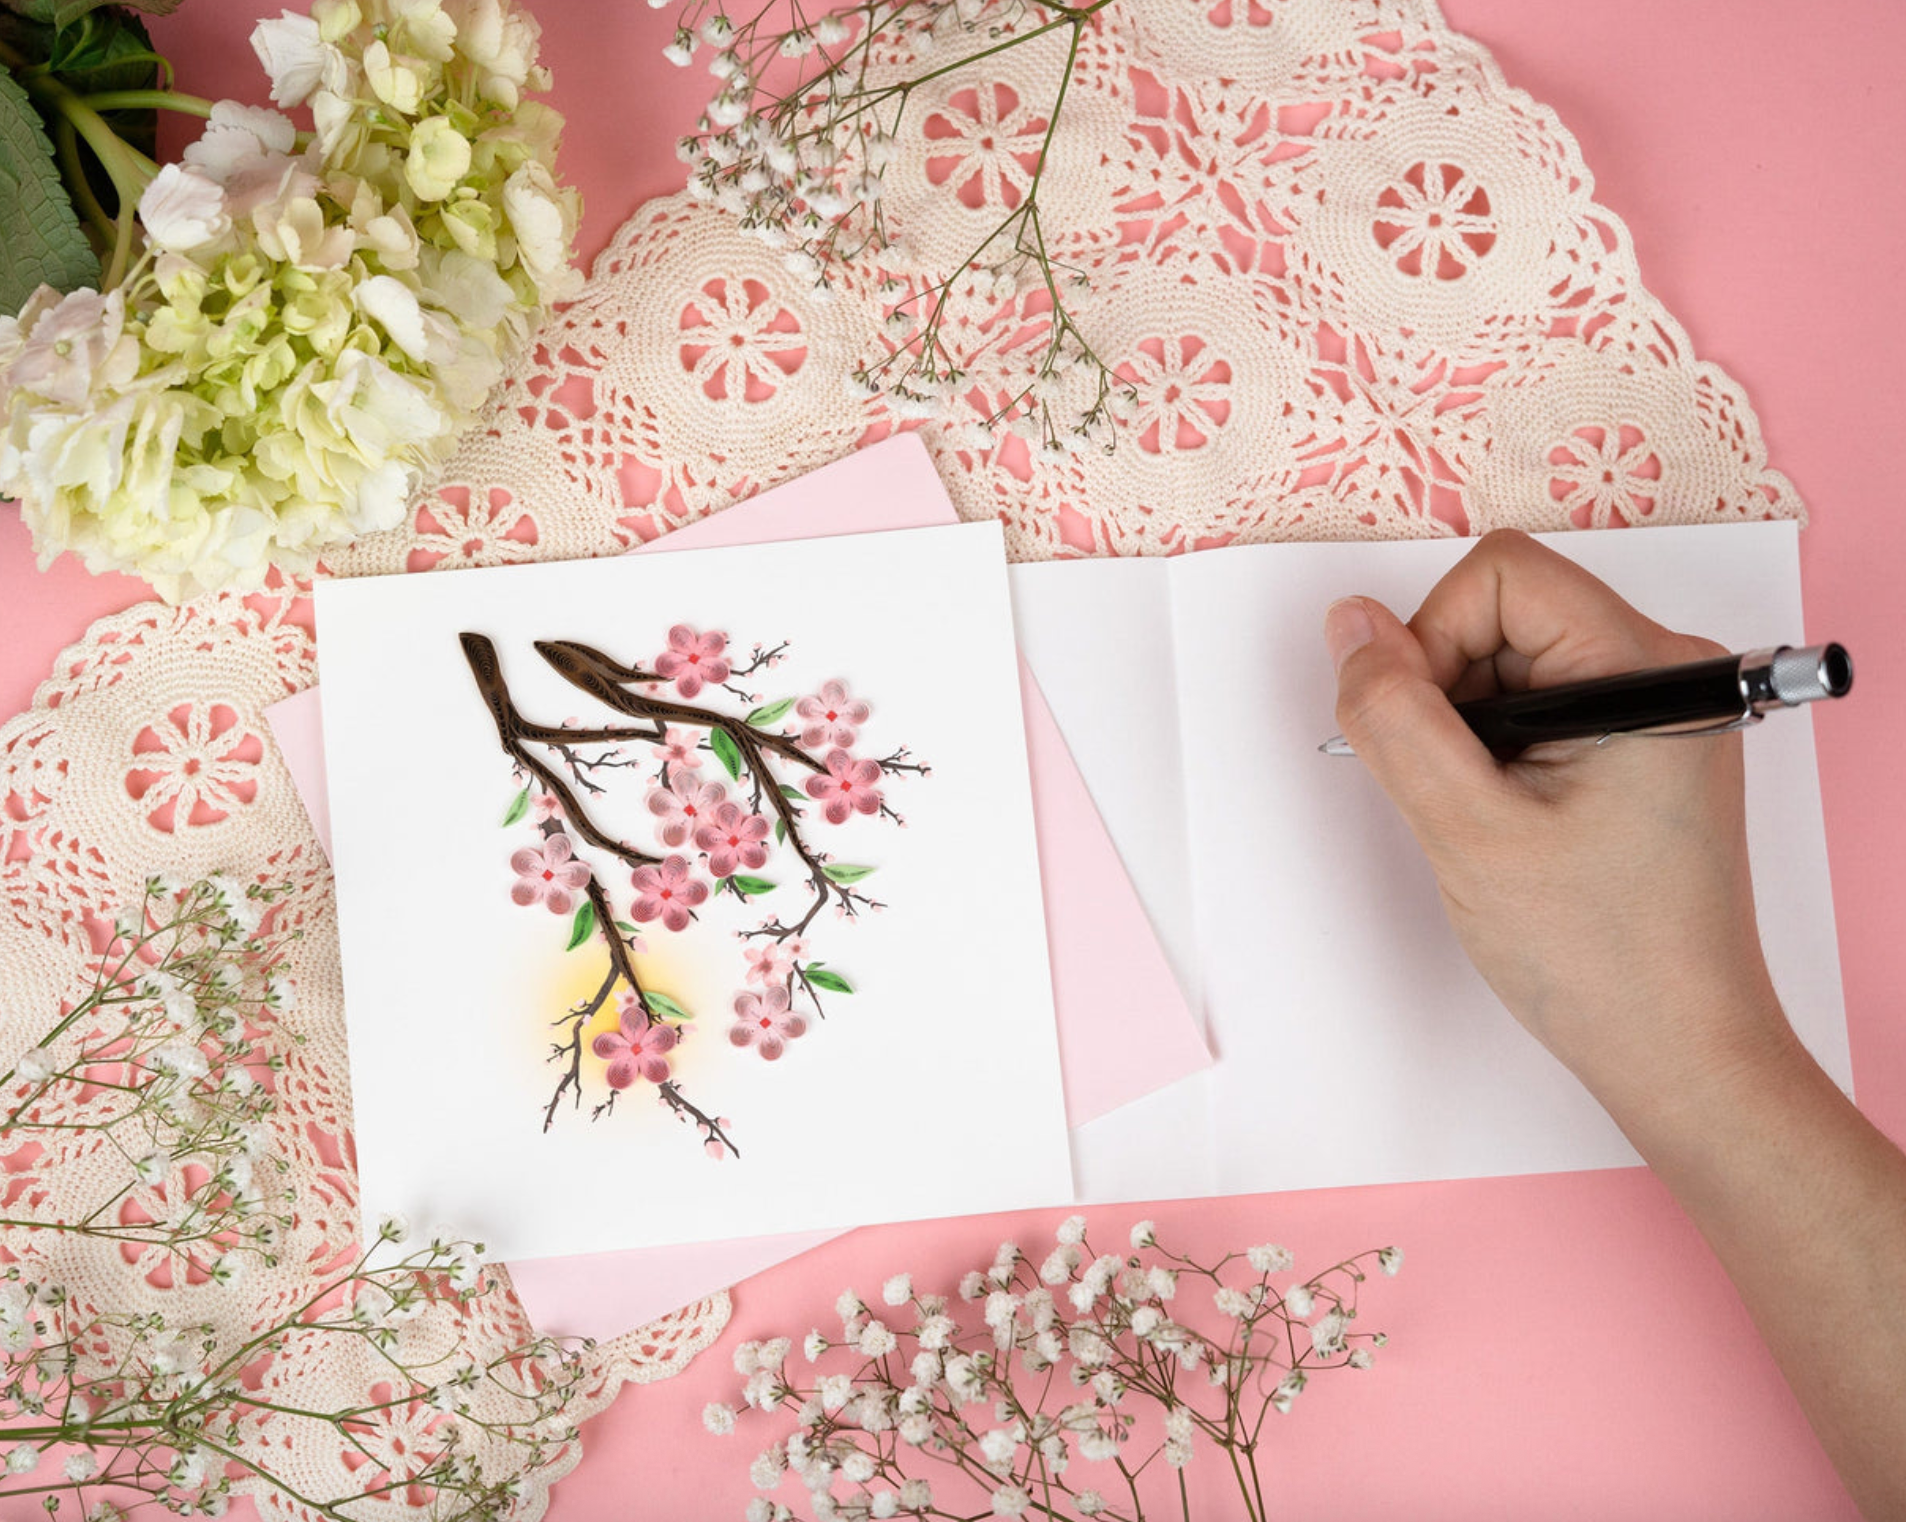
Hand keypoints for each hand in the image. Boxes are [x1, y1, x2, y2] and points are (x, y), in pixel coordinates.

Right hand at [1323, 528, 1799, 1117]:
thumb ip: (1396, 716)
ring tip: (1490, 819)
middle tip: (1458, 792)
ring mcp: (1654, 709)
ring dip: (1467, 729)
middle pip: (1502, 611)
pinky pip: (1534, 704)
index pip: (1500, 575)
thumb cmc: (1601, 958)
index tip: (1430, 736)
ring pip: (1508, 661)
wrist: (1678, 1050)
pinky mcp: (1636, 745)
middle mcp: (1664, 670)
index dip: (1434, 640)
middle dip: (1448, 691)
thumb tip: (1348, 624)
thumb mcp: (1467, 831)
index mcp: (1646, 670)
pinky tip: (1509, 822)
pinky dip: (1493, 752)